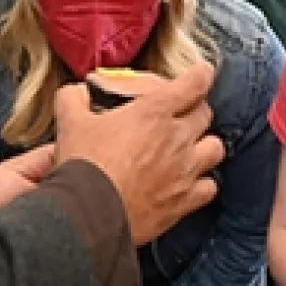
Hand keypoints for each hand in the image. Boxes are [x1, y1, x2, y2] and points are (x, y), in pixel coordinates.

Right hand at [53, 63, 219, 244]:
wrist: (90, 214)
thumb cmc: (84, 166)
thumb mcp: (70, 122)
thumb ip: (74, 98)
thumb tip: (77, 92)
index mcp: (155, 112)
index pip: (194, 84)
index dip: (202, 74)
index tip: (203, 72)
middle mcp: (177, 138)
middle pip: (205, 115)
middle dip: (196, 110)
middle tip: (184, 114)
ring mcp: (185, 171)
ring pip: (215, 149)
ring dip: (205, 145)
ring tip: (192, 148)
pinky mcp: (184, 201)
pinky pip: (209, 187)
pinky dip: (203, 183)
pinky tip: (191, 183)